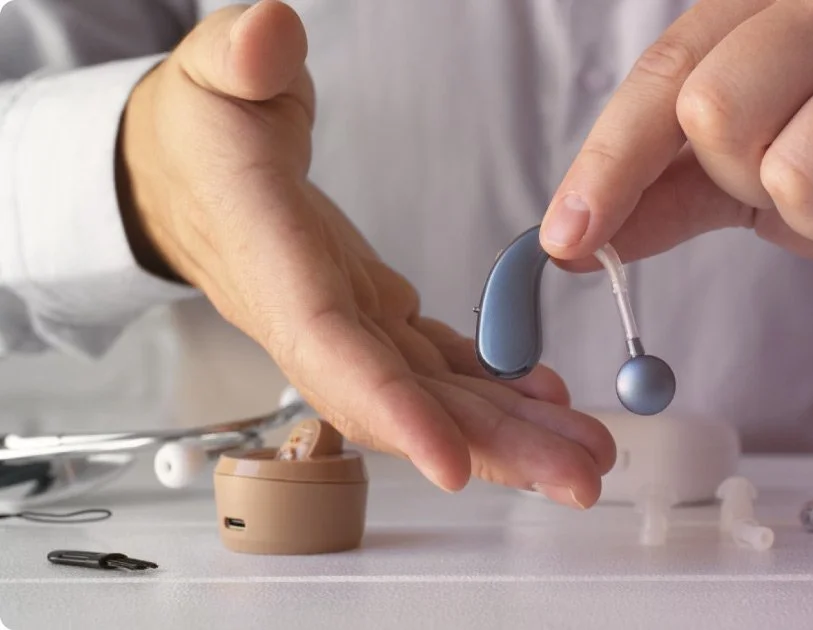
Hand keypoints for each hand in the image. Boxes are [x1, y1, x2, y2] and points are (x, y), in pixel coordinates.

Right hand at [119, 0, 614, 506]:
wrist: (183, 174)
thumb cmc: (197, 130)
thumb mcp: (208, 76)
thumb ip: (236, 61)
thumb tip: (268, 35)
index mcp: (274, 263)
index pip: (331, 350)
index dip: (391, 411)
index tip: (452, 464)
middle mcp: (315, 317)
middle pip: (405, 401)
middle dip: (491, 448)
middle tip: (580, 479)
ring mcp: (350, 323)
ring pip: (433, 396)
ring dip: (512, 433)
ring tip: (588, 455)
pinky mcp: (375, 314)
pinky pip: (438, 366)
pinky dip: (494, 389)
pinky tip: (550, 402)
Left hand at [539, 0, 812, 289]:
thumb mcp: (739, 174)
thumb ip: (657, 197)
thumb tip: (569, 243)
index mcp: (764, 5)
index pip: (664, 79)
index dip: (607, 165)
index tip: (566, 240)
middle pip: (719, 115)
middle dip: (744, 181)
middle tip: (794, 179)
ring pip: (802, 176)